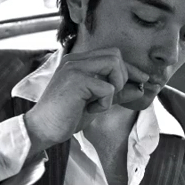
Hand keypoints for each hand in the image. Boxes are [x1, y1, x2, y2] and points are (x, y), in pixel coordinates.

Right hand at [24, 48, 148, 152]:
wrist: (42, 129)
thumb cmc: (67, 117)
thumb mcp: (96, 103)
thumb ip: (116, 93)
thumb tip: (139, 88)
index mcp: (78, 62)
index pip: (111, 55)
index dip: (130, 68)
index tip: (142, 80)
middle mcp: (75, 60)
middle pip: (115, 55)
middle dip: (124, 76)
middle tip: (113, 96)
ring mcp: (74, 68)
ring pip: (114, 63)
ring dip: (115, 86)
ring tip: (102, 101)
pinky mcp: (76, 80)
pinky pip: (108, 87)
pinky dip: (105, 102)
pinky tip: (91, 109)